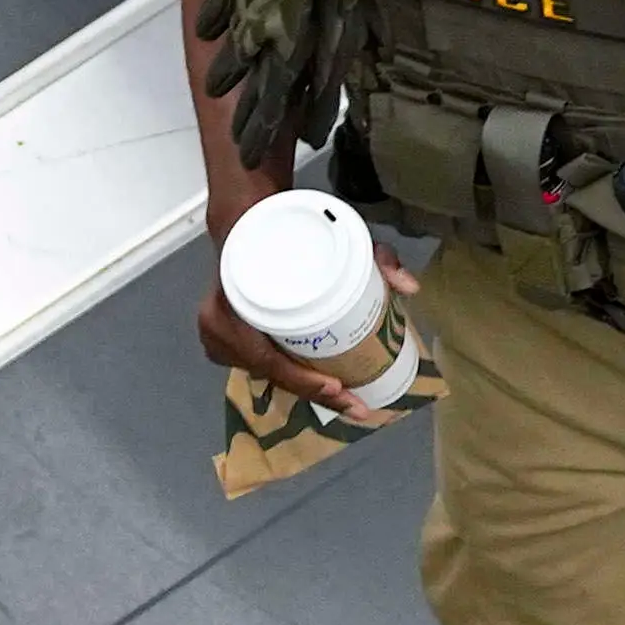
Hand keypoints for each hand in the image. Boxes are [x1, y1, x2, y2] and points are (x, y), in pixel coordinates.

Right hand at [195, 235, 415, 414]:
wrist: (246, 221)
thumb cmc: (290, 231)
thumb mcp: (339, 236)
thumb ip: (376, 257)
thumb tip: (410, 288)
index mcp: (233, 297)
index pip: (264, 356)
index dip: (300, 379)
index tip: (337, 387)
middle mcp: (217, 321)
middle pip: (268, 372)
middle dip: (312, 392)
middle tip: (354, 404)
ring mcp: (215, 333)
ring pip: (261, 373)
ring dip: (300, 387)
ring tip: (343, 398)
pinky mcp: (221, 338)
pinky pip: (254, 365)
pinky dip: (285, 376)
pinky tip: (316, 385)